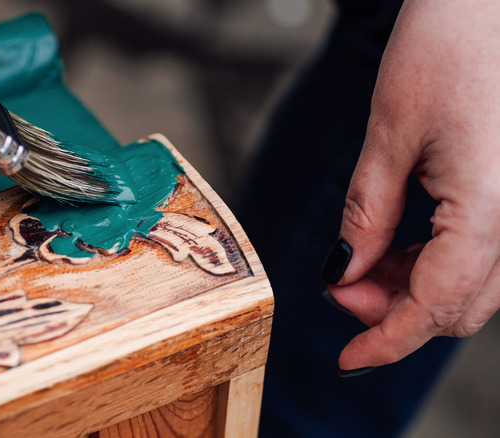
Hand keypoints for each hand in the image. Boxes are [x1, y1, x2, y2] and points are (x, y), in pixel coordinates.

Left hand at [324, 0, 499, 370]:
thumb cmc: (449, 45)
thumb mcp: (390, 135)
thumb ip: (366, 215)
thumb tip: (344, 275)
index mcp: (493, 209)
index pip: (438, 305)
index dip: (386, 341)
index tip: (346, 362)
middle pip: (460, 305)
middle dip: (393, 312)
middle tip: (338, 289)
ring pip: (475, 286)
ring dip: (414, 290)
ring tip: (360, 264)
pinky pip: (484, 254)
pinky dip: (435, 263)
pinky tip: (397, 246)